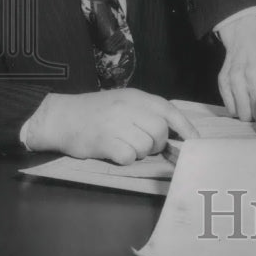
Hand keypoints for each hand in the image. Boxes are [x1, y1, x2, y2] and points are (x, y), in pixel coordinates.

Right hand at [26, 88, 198, 164]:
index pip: (169, 111)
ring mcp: (117, 124)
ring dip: (138, 152)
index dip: (185, 128)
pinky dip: (124, 159)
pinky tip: (113, 151)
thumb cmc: (95, 111)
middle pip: (160, 132)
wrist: (60, 116)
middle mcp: (129, 108)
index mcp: (137, 97)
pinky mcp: (105, 142)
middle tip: (141, 143)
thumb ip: (146, 112)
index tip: (195, 142)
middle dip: (156, 143)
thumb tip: (172, 132)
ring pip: (145, 147)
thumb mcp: (123, 101)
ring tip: (123, 144)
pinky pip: (128, 157)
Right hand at [217, 13, 255, 131]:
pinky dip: (237, 107)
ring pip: (240, 112)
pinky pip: (229, 107)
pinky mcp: (223, 80)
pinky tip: (243, 96)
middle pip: (253, 110)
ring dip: (248, 112)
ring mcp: (235, 77)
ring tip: (254, 100)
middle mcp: (252, 74)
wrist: (246, 34)